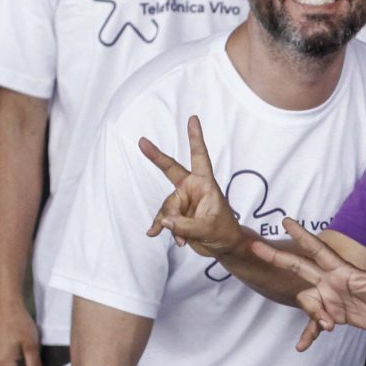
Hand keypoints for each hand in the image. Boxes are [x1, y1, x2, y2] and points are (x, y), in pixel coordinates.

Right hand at [140, 115, 246, 259]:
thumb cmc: (223, 232)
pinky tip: (154, 233)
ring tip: (183, 239)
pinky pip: (163, 218)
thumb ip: (186, 226)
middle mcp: (192, 188)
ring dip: (171, 224)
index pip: (200, 157)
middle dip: (156, 157)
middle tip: (142, 142)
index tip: (193, 119)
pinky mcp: (176, 214)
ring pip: (167, 207)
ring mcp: (183, 201)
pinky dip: (161, 227)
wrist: (222, 246)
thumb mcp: (208, 229)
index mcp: (205, 184)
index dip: (196, 138)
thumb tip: (164, 222)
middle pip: (171, 169)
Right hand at [279, 222, 365, 348]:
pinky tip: (302, 346)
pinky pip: (315, 324)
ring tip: (331, 326)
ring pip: (307, 302)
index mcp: (342, 271)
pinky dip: (309, 333)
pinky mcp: (334, 315)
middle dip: (279, 258)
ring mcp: (331, 298)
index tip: (286, 221)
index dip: (302, 236)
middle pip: (300, 268)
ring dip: (313, 315)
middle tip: (255, 247)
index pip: (318, 251)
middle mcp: (332, 282)